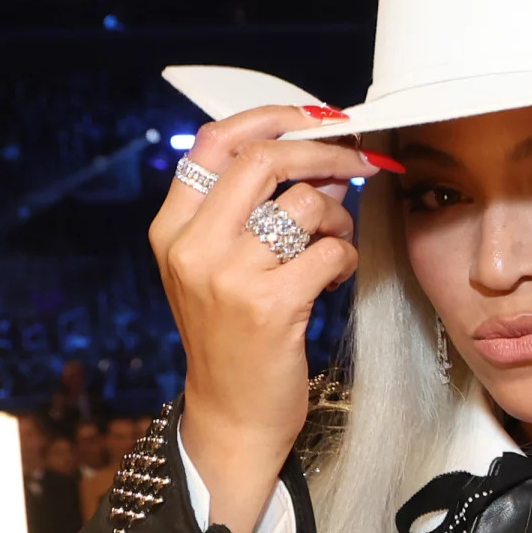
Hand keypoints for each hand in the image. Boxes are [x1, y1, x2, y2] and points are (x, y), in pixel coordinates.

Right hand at [151, 106, 371, 532]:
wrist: (231, 415)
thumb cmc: (233, 336)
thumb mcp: (218, 267)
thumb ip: (252, 210)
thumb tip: (320, 155)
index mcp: (171, 228)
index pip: (214, 141)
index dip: (271, 117)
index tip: (317, 117)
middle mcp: (192, 246)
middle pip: (264, 160)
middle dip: (324, 152)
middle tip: (360, 161)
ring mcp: (228, 276)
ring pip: (306, 205)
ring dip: (340, 217)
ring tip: (334, 244)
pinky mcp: (270, 306)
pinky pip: (331, 251)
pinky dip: (345, 258)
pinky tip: (331, 280)